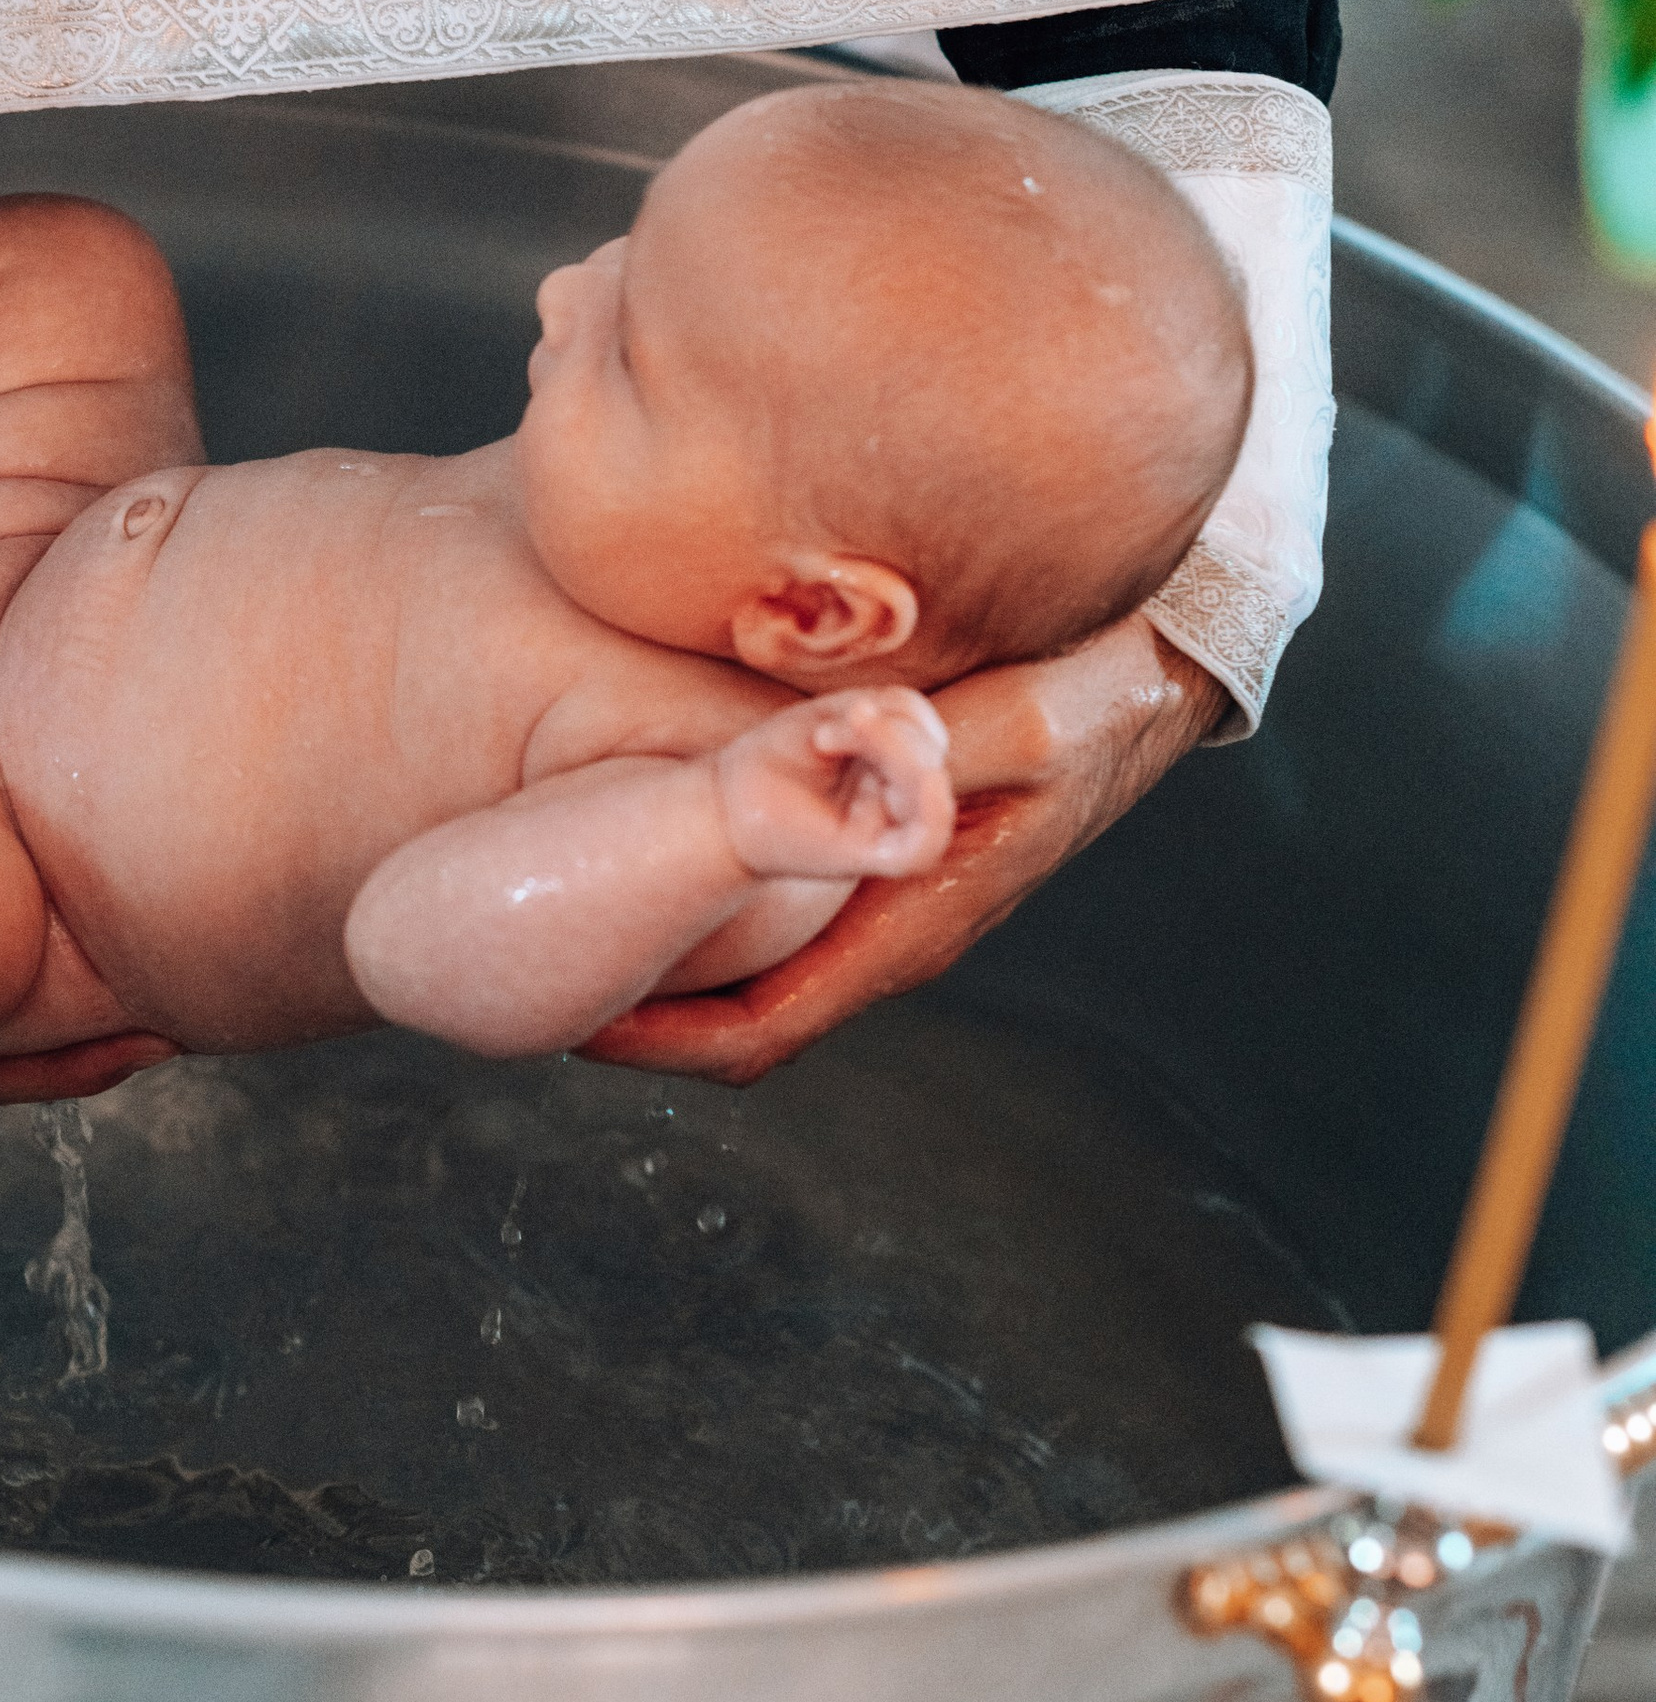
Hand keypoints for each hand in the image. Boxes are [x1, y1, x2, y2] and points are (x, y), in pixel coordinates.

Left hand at [583, 612, 1223, 1087]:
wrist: (1165, 658)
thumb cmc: (1101, 684)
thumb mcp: (1017, 714)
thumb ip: (926, 744)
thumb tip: (843, 759)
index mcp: (913, 920)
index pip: (761, 1031)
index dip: (656, 1043)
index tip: (566, 1021)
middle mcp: (899, 922)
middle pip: (746, 1011)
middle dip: (646, 1004)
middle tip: (535, 972)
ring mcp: (897, 890)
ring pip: (762, 961)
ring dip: (675, 954)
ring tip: (575, 917)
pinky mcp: (896, 848)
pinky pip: (785, 904)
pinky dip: (714, 898)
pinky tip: (657, 847)